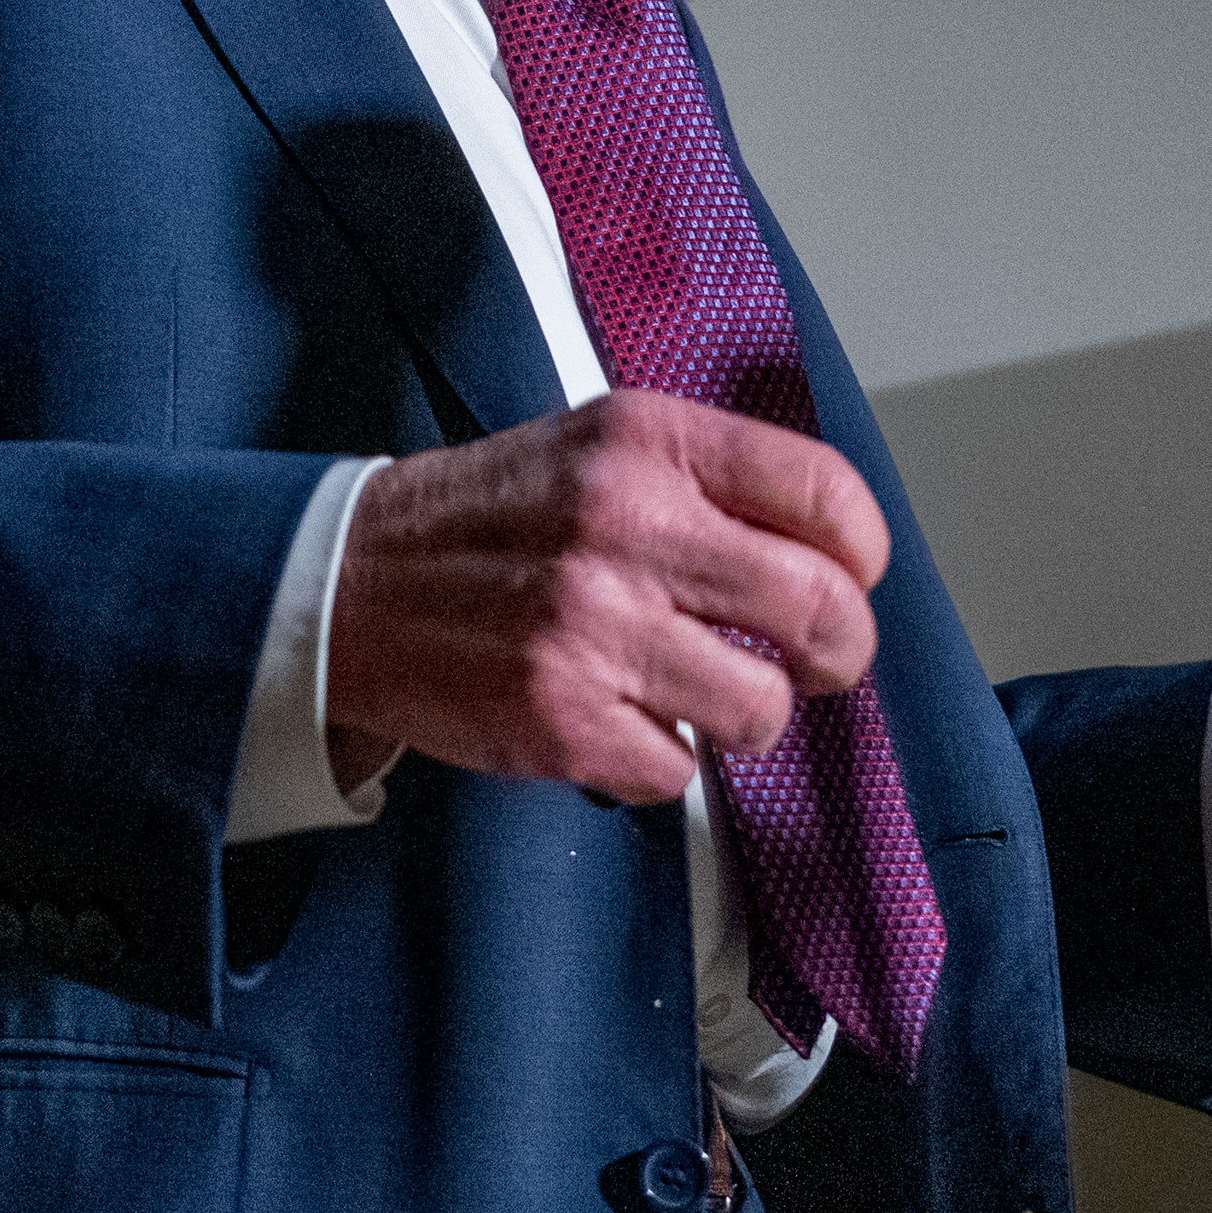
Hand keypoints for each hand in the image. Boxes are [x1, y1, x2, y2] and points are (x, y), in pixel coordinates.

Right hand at [324, 391, 886, 803]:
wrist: (351, 581)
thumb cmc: (491, 520)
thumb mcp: (599, 447)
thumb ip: (709, 480)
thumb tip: (829, 550)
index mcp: (647, 443)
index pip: (825, 494)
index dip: (860, 553)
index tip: (848, 576)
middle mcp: (627, 527)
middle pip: (822, 610)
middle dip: (838, 651)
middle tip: (815, 661)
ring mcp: (594, 628)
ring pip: (762, 707)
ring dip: (746, 715)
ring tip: (700, 693)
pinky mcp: (560, 718)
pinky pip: (677, 769)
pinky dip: (657, 757)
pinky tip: (615, 716)